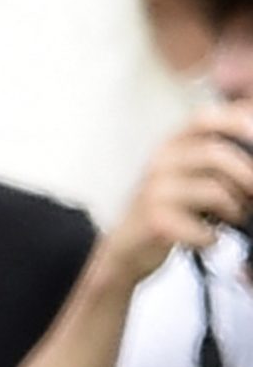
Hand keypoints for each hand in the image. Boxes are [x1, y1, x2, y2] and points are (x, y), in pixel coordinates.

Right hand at [99, 107, 252, 289]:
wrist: (126, 247)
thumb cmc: (169, 209)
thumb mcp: (185, 175)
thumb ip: (214, 158)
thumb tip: (249, 131)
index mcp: (170, 146)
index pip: (202, 119)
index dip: (235, 123)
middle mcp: (159, 162)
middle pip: (216, 154)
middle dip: (247, 177)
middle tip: (251, 195)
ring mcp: (156, 191)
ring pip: (216, 192)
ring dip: (235, 210)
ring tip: (230, 219)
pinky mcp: (157, 221)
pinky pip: (205, 230)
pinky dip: (213, 238)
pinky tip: (205, 237)